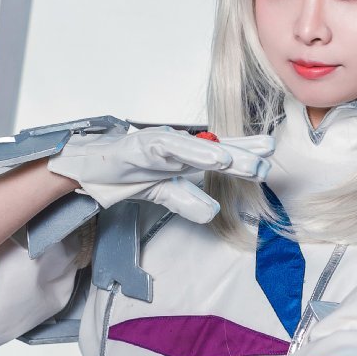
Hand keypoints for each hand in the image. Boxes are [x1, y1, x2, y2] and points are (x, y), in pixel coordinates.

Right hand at [47, 127, 273, 223]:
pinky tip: (211, 159)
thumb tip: (213, 211)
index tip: (270, 150)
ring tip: (241, 161)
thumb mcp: (164, 192)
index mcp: (185, 156)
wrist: (86, 168)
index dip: (244, 150)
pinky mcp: (140, 147)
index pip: (220, 152)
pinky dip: (190, 152)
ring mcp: (159, 144)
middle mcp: (176, 146)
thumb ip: (188, 200)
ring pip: (194, 148)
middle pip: (214, 149)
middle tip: (266, 157)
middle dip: (240, 153)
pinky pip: (168, 149)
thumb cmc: (126, 173)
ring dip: (219, 154)